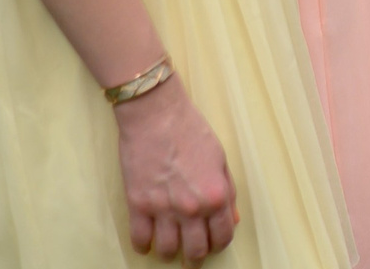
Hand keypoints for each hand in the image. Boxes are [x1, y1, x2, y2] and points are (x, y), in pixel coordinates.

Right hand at [114, 73, 238, 260]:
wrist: (156, 114)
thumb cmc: (191, 129)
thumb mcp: (220, 158)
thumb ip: (228, 191)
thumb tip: (232, 218)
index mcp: (216, 196)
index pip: (222, 236)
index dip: (218, 244)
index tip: (212, 243)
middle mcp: (192, 208)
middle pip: (195, 251)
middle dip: (195, 256)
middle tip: (191, 253)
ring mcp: (163, 208)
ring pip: (167, 250)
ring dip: (169, 252)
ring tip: (169, 246)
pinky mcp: (138, 205)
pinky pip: (140, 239)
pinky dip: (143, 245)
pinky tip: (147, 241)